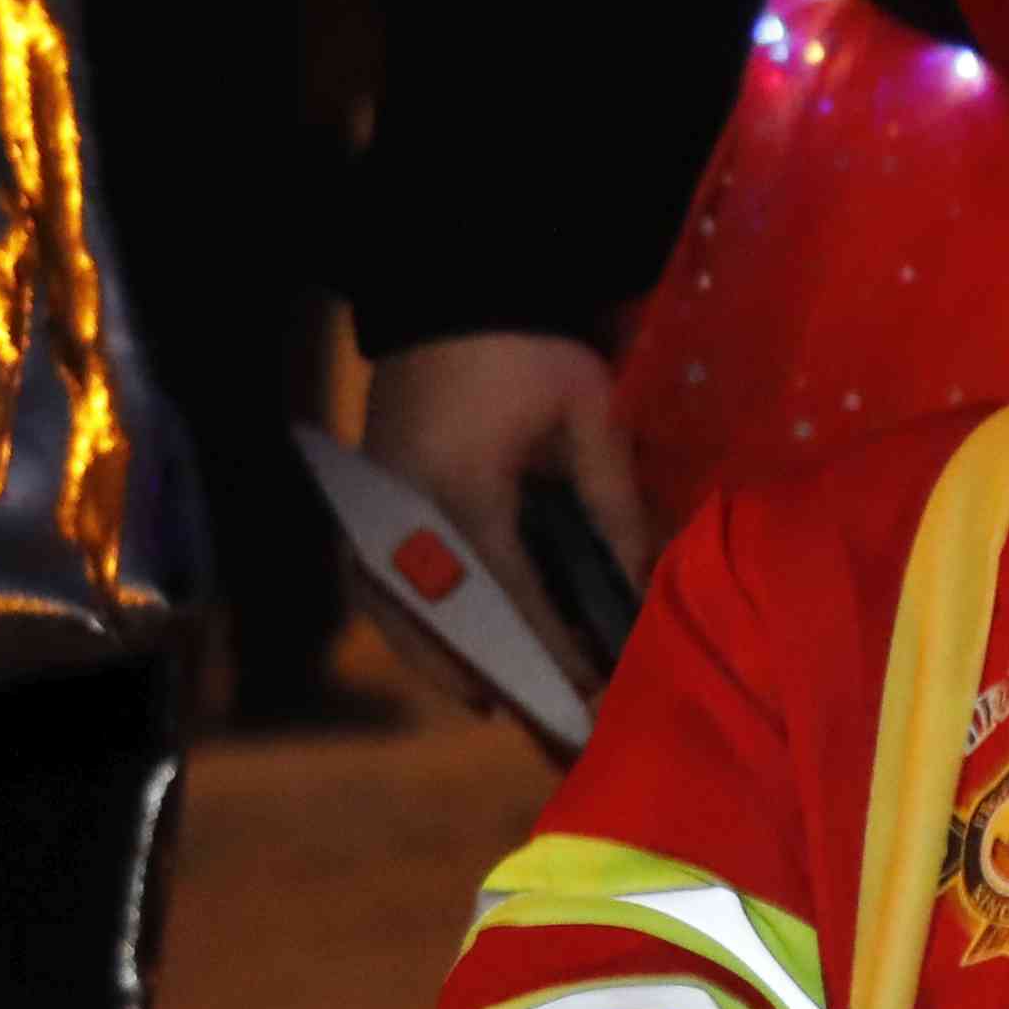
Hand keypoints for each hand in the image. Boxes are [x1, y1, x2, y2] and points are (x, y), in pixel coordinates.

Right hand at [361, 333, 648, 694]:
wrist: (452, 289)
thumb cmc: (529, 349)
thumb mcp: (589, 418)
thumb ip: (614, 506)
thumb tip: (642, 585)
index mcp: (462, 495)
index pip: (511, 599)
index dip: (549, 653)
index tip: (586, 696)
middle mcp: (402, 511)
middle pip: (439, 619)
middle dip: (487, 673)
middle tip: (536, 719)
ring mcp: (373, 503)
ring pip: (390, 605)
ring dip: (435, 654)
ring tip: (486, 696)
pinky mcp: (366, 491)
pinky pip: (373, 574)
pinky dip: (403, 617)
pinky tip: (438, 641)